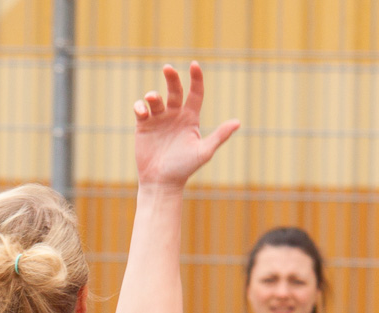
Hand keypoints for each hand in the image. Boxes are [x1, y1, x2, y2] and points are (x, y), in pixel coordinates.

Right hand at [133, 62, 239, 190]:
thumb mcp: (203, 152)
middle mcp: (175, 115)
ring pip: (156, 99)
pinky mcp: (143, 126)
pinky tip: (142, 111)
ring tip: (152, 99)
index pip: (195, 93)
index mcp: (190, 118)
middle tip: (168, 68)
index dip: (196, 78)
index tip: (194, 65)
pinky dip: (140, 107)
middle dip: (172, 78)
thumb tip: (238, 122)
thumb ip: (219, 136)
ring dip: (153, 95)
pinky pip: (141, 109)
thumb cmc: (184, 168)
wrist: (161, 182)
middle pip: (175, 90)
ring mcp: (158, 120)